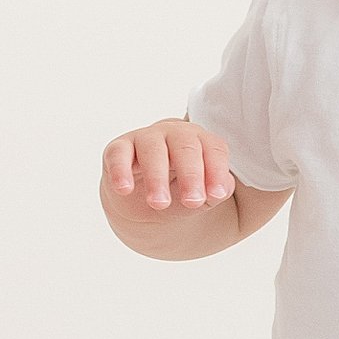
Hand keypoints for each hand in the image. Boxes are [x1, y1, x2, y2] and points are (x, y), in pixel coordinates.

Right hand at [103, 118, 234, 213]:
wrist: (142, 204)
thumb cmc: (179, 192)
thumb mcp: (202, 197)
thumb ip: (216, 192)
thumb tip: (220, 189)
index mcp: (201, 142)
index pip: (214, 148)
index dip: (216, 170)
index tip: (216, 195)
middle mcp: (174, 134)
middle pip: (185, 147)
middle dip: (190, 175)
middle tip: (192, 201)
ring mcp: (145, 139)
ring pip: (153, 149)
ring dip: (157, 177)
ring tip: (159, 203)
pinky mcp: (118, 149)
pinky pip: (118, 154)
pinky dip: (121, 171)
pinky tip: (124, 189)